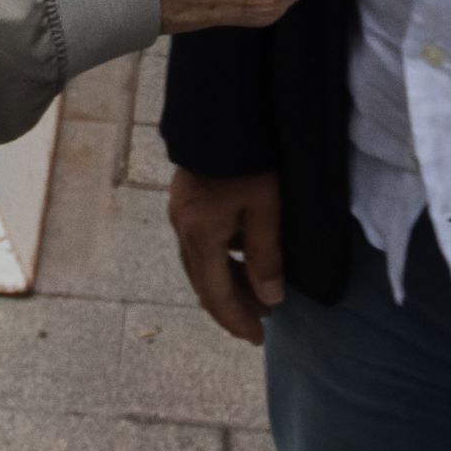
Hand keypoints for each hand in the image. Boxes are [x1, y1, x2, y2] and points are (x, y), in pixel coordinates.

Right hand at [168, 169, 283, 343]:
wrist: (221, 111)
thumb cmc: (249, 158)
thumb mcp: (267, 207)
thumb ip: (266, 255)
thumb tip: (270, 300)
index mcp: (200, 235)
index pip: (216, 294)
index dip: (237, 320)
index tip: (258, 339)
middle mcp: (182, 228)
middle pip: (203, 283)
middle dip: (231, 307)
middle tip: (260, 323)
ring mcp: (180, 213)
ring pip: (200, 264)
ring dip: (227, 284)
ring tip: (257, 295)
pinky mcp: (185, 200)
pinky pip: (200, 245)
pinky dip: (221, 262)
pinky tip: (243, 259)